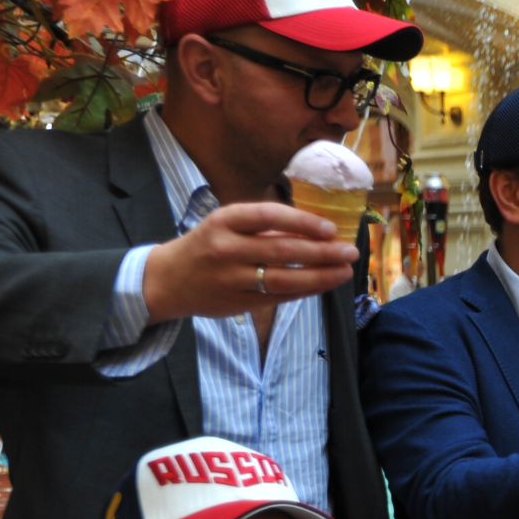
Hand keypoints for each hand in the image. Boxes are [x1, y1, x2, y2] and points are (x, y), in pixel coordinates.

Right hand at [143, 202, 357, 323]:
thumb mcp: (225, 225)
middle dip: (323, 252)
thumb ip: (264, 226)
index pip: (269, 216)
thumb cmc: (206, 246)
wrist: (167, 280)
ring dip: (321, 275)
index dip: (303, 222)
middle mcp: (226, 248)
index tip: (330, 228)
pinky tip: (325, 284)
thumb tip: (314, 228)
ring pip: (285, 279)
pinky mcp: (239, 302)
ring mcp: (232, 278)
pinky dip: (306, 291)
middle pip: (283, 250)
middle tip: (350, 251)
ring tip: (345, 270)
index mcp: (224, 221)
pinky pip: (279, 297)